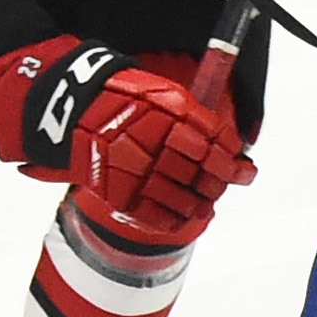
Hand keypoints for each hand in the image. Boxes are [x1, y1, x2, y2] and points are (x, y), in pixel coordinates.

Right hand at [21, 43, 254, 240]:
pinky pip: (160, 218)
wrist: (74, 109)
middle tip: (225, 184)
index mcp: (176, 115)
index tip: (242, 168)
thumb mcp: (165, 95)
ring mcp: (142, 172)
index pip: (219, 144)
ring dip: (203, 203)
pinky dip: (178, 220)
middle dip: (221, 182)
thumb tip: (227, 147)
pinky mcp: (124, 195)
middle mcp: (162, 143)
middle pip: (208, 173)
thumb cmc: (121, 98)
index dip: (234, 159)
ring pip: (188, 199)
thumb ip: (196, 119)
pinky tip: (185, 216)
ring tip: (205, 202)